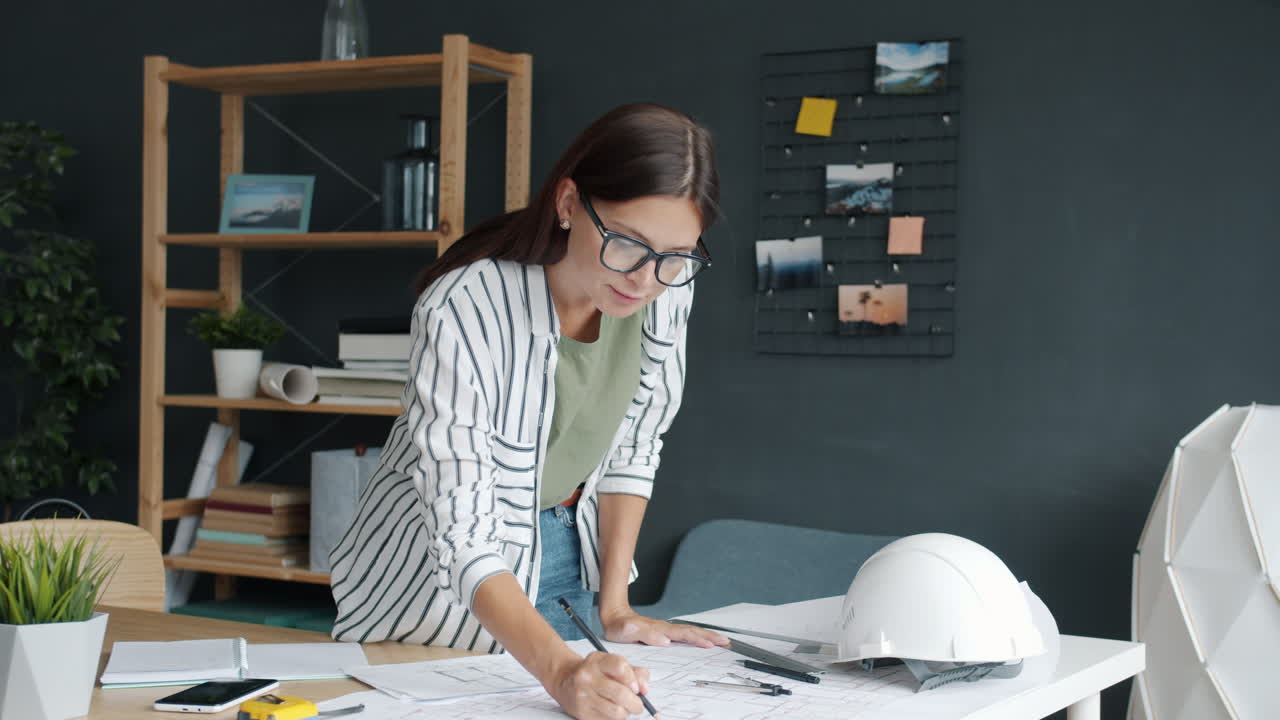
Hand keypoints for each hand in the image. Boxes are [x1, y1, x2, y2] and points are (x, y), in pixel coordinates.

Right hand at [548, 651, 652, 719]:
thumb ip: (633, 672)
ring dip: (626, 713)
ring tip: (624, 708)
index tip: (636, 688)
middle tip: (637, 705)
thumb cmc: (595, 671)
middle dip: (636, 703)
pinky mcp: (582, 713)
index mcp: (597, 661)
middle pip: (620, 694)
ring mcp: (583, 696)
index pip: (620, 666)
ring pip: (616, 712)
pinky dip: (614, 719)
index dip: (633, 679)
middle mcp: (587, 677)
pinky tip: (611, 712)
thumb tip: (644, 688)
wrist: (565, 680)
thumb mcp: (611, 663)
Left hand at [600, 607, 728, 648]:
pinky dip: (698, 637)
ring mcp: (667, 630)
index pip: (684, 634)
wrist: (615, 618)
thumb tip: (665, 640)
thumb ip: (645, 635)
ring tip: (721, 641)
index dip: (698, 639)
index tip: (711, 644)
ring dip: (707, 636)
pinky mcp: (665, 633)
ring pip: (691, 632)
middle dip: (710, 636)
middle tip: (725, 642)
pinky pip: (685, 635)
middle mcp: (666, 628)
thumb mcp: (627, 631)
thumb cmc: (619, 627)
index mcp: (660, 629)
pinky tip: (703, 641)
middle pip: (692, 632)